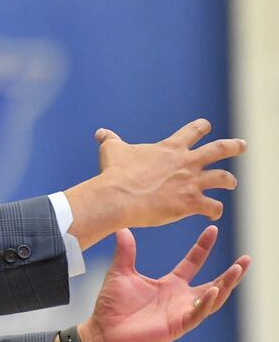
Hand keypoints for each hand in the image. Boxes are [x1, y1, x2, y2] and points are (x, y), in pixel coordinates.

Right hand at [65, 118, 246, 249]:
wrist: (118, 196)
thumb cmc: (114, 173)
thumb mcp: (112, 150)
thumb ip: (110, 140)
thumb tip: (100, 133)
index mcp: (171, 148)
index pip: (194, 130)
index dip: (201, 127)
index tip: (205, 126)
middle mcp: (186, 162)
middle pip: (219, 149)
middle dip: (233, 146)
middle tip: (242, 145)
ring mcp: (191, 183)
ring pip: (223, 178)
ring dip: (228, 180)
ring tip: (231, 183)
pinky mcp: (190, 204)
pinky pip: (212, 207)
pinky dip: (215, 210)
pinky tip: (212, 214)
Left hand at [77, 226, 249, 341]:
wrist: (101, 332)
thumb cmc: (111, 306)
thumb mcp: (121, 273)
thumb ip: (126, 252)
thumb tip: (123, 229)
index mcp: (169, 285)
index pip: (192, 263)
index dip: (203, 247)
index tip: (213, 229)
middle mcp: (179, 298)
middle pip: (213, 283)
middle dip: (231, 273)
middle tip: (246, 258)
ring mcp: (179, 313)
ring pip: (211, 300)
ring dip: (226, 286)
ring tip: (238, 270)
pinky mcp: (176, 327)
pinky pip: (196, 315)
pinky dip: (205, 303)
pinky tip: (212, 290)